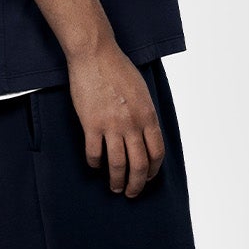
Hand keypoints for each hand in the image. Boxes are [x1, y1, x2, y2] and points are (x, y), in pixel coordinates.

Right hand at [67, 45, 164, 197]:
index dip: (154, 170)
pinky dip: (95, 163)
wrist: (96, 56)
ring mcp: (111, 125)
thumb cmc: (119, 70)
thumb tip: (145, 135)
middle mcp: (132, 124)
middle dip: (137, 183)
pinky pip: (94, 152)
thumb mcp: (142, 92)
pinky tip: (95, 165)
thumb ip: (145, 115)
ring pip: (117, 164)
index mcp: (148, 116)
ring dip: (116, 180)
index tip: (148, 177)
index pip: (157, 152)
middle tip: (132, 192)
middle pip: (139, 164)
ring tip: (114, 187)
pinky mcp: (91, 124)